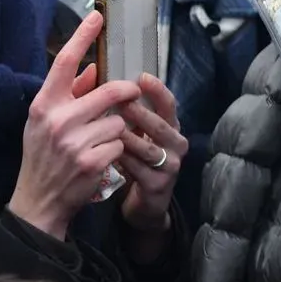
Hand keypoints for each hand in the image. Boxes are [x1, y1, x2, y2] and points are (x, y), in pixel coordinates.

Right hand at [9, 12, 143, 237]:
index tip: (97, 16)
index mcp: (43, 105)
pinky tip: (101, 162)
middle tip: (131, 95)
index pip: (64, 63)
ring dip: (117, 131)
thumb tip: (94, 68)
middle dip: (126, 93)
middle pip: (110, 91)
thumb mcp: (46, 122)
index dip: (81, 38)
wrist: (38, 201)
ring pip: (119, 121)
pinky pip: (121, 145)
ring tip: (99, 143)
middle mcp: (57, 120)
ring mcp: (74, 142)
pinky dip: (117, 152)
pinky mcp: (92, 162)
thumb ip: (69, 94)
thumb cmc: (44, 156)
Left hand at [118, 74, 185, 239]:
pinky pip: (138, 169)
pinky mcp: (158, 184)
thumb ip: (126, 111)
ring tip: (110, 129)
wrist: (145, 203)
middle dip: (141, 113)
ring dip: (129, 138)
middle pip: (160, 125)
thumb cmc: (137, 162)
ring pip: (148, 148)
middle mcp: (176, 145)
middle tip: (121, 102)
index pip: (169, 105)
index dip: (158, 90)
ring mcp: (170, 166)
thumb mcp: (135, 134)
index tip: (141, 77)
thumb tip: (104, 80)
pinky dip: (122, 160)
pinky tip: (107, 153)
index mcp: (171, 128)